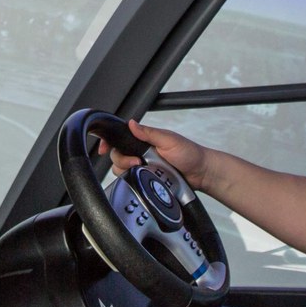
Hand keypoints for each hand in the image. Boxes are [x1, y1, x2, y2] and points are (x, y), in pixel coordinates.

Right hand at [98, 119, 212, 193]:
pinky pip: (133, 183)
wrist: (202, 174)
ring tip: (146, 172)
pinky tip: (146, 181)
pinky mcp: (147, 182)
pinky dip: (136, 182)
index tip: (103, 148)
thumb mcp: (169, 140)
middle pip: (117, 156)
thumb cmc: (190, 154)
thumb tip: (131, 124)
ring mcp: (143, 168)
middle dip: (122, 160)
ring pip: (122, 171)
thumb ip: (149, 133)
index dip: (108, 142)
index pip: (120, 138)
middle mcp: (141, 153)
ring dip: (130, 172)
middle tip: (137, 162)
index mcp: (144, 140)